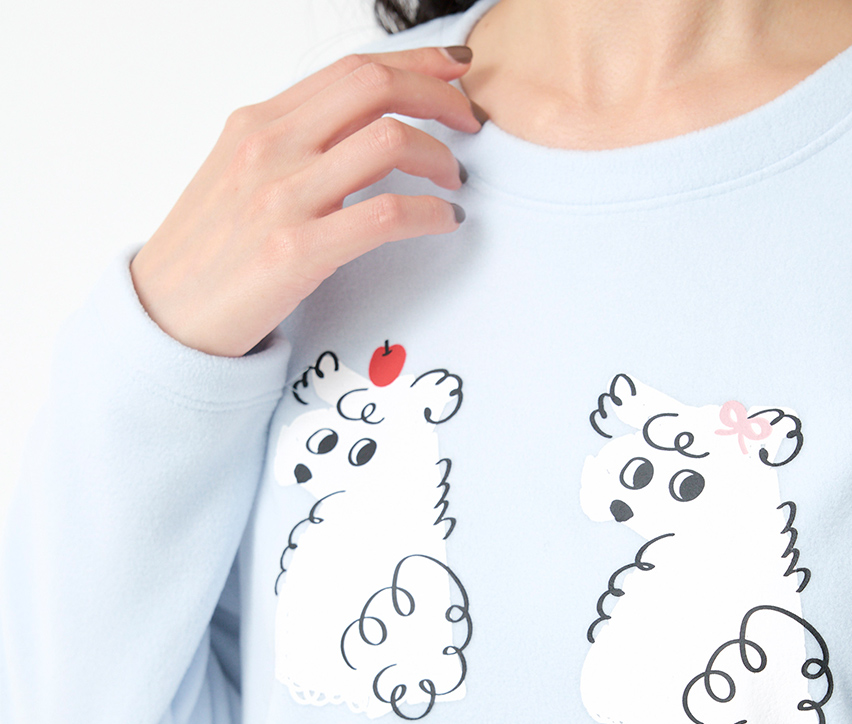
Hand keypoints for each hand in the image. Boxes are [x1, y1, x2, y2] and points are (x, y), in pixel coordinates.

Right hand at [130, 46, 480, 356]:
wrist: (165, 318)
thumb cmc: (208, 254)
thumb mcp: (239, 176)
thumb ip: (292, 147)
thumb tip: (357, 132)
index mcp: (258, 121)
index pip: (352, 70)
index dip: (416, 62)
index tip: (454, 71)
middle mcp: (271, 146)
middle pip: (377, 86)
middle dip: (440, 95)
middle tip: (471, 122)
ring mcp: (282, 197)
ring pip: (390, 141)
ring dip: (441, 157)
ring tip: (455, 180)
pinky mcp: (297, 251)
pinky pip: (387, 214)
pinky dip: (431, 212)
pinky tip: (444, 220)